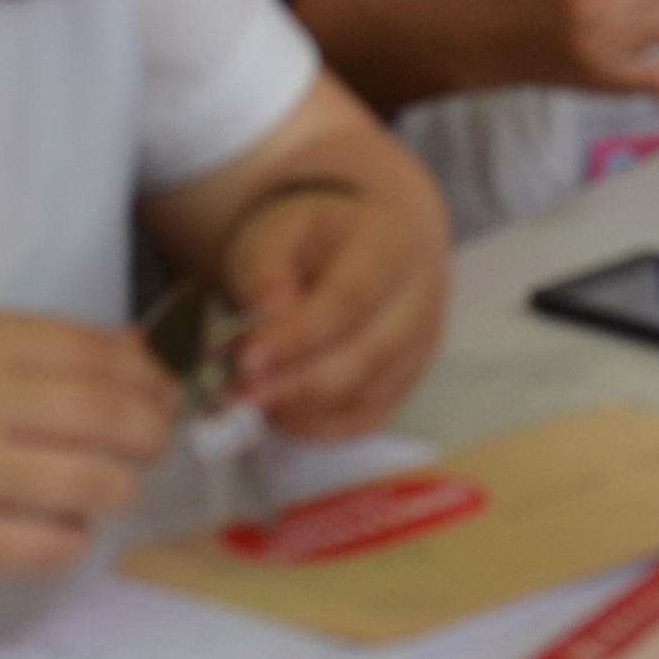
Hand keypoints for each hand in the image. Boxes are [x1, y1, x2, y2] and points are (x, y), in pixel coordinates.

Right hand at [0, 310, 179, 577]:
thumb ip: (39, 346)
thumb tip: (139, 354)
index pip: (96, 353)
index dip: (148, 379)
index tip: (163, 397)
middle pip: (109, 417)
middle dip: (151, 435)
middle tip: (150, 446)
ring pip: (94, 484)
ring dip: (118, 489)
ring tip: (105, 488)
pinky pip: (53, 545)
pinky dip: (73, 538)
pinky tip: (57, 525)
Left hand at [216, 159, 451, 441]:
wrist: (353, 240)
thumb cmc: (310, 235)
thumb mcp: (277, 231)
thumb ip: (266, 270)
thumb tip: (268, 318)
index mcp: (391, 244)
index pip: (351, 298)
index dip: (300, 335)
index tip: (246, 359)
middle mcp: (420, 296)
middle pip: (369, 353)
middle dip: (298, 382)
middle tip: (238, 393)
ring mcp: (420, 343)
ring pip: (369, 393)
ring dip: (303, 408)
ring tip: (246, 400)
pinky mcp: (406, 379)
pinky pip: (367, 417)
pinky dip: (320, 427)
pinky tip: (277, 415)